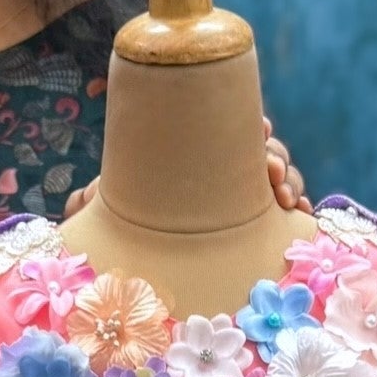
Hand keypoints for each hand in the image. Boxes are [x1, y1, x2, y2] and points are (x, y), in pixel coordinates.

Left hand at [63, 117, 308, 218]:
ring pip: (283, 176)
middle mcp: (228, 166)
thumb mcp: (110, 207)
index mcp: (200, 149)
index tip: (259, 129)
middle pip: (266, 149)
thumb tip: (75, 205)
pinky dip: (300, 209)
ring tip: (285, 199)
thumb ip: (95, 200)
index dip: (253, 126)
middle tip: (271, 173)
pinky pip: (288, 209)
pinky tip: (301, 216)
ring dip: (290, 181)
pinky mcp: (262, 220)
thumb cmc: (126, 221)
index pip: (235, 127)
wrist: (142, 250)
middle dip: (275, 156)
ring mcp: (248, 194)